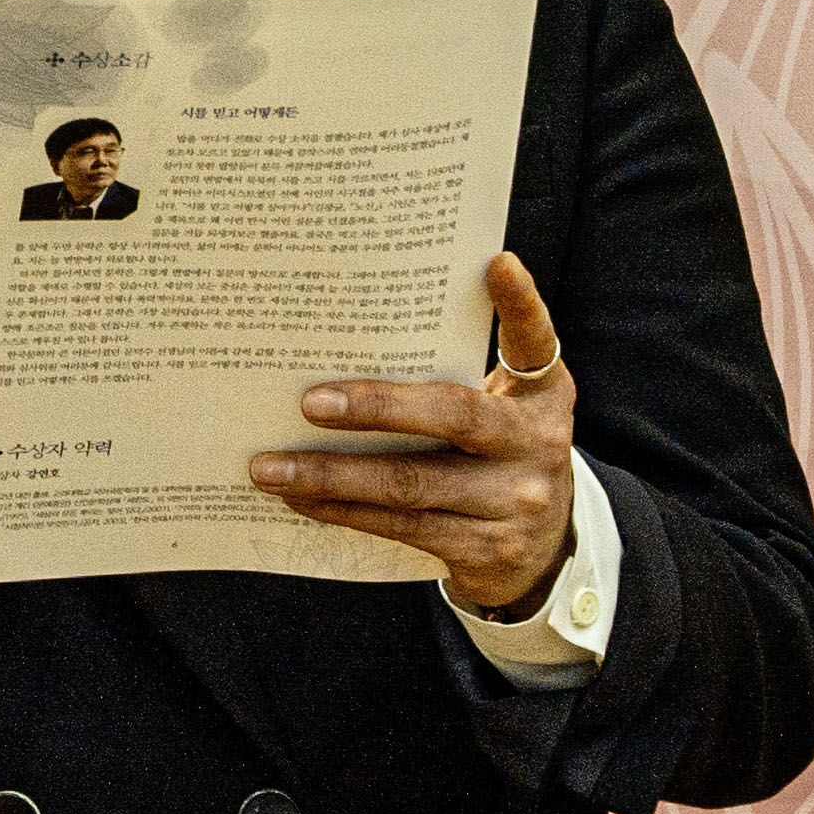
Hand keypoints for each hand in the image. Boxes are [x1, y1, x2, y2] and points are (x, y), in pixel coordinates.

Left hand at [249, 253, 577, 610]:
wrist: (543, 550)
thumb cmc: (496, 455)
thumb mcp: (503, 408)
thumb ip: (454, 370)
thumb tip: (350, 335)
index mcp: (543, 396)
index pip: (536, 343)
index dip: (522, 304)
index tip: (497, 263)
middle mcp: (538, 444)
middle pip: (456, 416)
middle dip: (378, 407)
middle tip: (309, 401)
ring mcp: (515, 502)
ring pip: (412, 484)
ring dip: (332, 476)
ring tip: (269, 467)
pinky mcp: (486, 550)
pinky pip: (402, 528)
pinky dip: (344, 511)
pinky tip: (300, 499)